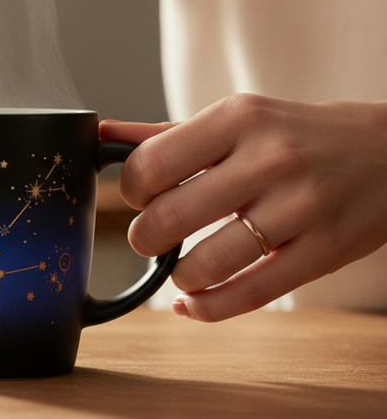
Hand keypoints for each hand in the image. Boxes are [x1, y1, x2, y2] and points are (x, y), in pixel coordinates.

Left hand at [100, 94, 386, 321]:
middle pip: (170, 216)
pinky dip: (207, 307)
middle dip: (144, 238)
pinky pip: (250, 294)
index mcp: (237, 118)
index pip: (150, 163)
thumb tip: (101, 136)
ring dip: (179, 275)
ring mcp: (301, 206)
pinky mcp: (324, 251)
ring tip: (182, 268)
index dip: (130, 191)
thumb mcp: (235, 120)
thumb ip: (166, 134)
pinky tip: (192, 303)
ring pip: (208, 263)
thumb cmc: (295, 135)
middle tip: (151, 238)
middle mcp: (269, 158)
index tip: (138, 198)